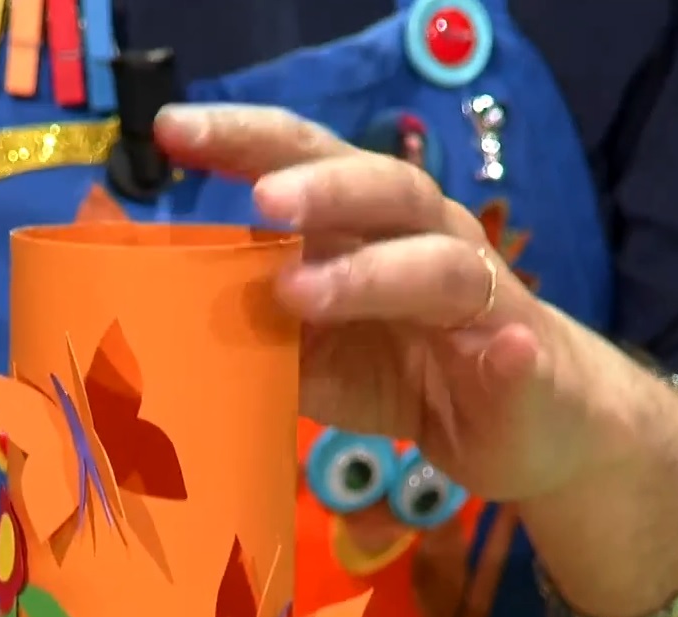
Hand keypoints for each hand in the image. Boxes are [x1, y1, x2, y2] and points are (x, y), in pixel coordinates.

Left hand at [154, 103, 648, 502]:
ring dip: (371, 272)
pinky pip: (515, 348)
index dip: (243, 139)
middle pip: (380, 185)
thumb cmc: (410, 371)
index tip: (173, 132)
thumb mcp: (315, 354)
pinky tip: (497, 350)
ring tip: (304, 293)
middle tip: (260, 202)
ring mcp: (480, 295)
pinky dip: (505, 349)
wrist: (527, 424)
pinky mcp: (521, 359)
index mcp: (365, 224)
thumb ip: (251, 326)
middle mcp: (426, 238)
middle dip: (319, 184)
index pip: (302, 161)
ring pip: (436, 263)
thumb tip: (150, 308)